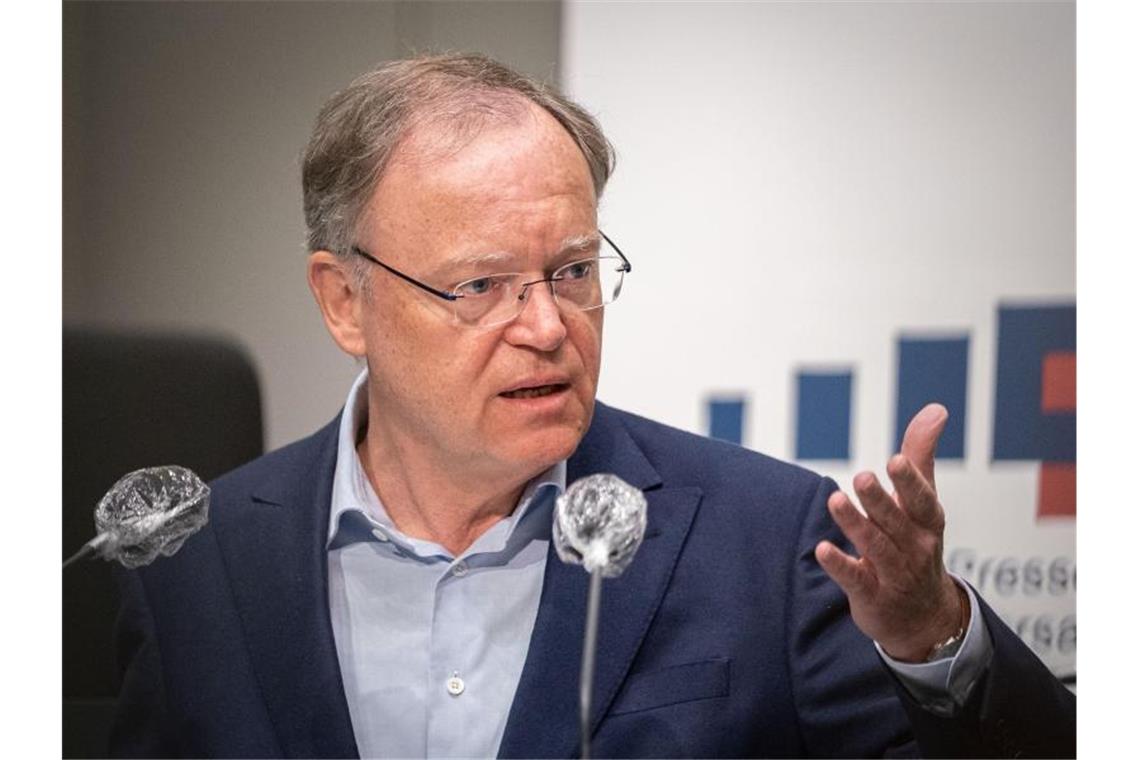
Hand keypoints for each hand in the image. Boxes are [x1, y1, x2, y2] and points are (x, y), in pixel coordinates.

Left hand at [814, 403, 967, 662]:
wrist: (923, 617)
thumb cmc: (917, 543)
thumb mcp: (923, 502)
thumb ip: (922, 455)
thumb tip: (936, 409)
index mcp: (927, 522)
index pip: (922, 500)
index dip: (910, 481)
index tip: (896, 460)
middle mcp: (915, 547)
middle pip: (895, 521)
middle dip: (879, 500)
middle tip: (862, 476)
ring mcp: (895, 573)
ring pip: (876, 547)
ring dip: (856, 524)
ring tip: (836, 500)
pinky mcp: (872, 595)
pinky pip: (856, 579)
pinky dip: (840, 565)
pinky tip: (822, 549)